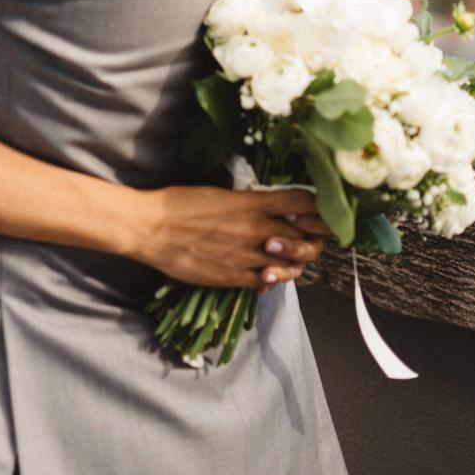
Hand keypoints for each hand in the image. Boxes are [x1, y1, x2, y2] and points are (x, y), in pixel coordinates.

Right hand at [133, 184, 330, 290]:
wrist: (150, 228)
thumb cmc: (178, 203)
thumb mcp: (218, 192)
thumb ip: (248, 200)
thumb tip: (267, 202)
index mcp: (252, 203)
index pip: (303, 202)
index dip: (320, 207)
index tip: (324, 208)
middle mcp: (255, 230)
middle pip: (305, 236)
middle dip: (315, 236)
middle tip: (316, 235)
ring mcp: (246, 257)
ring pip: (291, 263)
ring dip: (298, 260)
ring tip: (295, 256)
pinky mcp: (233, 277)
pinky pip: (266, 282)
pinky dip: (274, 277)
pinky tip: (270, 272)